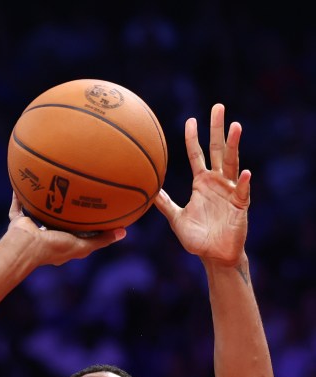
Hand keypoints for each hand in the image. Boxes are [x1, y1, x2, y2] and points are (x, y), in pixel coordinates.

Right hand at [7, 191, 124, 265]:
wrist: (27, 247)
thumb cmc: (54, 248)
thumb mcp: (83, 245)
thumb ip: (101, 240)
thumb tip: (124, 232)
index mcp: (60, 245)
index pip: (73, 234)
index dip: (81, 225)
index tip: (91, 211)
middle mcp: (45, 237)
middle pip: (55, 221)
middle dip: (62, 210)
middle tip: (72, 193)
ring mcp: (31, 229)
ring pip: (37, 212)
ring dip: (42, 200)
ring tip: (50, 183)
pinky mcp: (18, 222)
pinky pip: (18, 206)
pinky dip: (19, 196)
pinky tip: (27, 179)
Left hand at [153, 104, 250, 266]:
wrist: (214, 255)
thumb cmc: (197, 238)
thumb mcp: (176, 219)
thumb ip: (164, 204)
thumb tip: (148, 191)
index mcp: (202, 183)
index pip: (197, 155)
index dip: (194, 138)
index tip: (191, 119)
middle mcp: (217, 182)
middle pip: (218, 150)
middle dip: (218, 128)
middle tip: (218, 106)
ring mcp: (230, 190)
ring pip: (232, 163)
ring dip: (234, 145)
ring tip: (236, 126)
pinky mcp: (241, 204)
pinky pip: (242, 190)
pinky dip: (243, 182)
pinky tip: (243, 173)